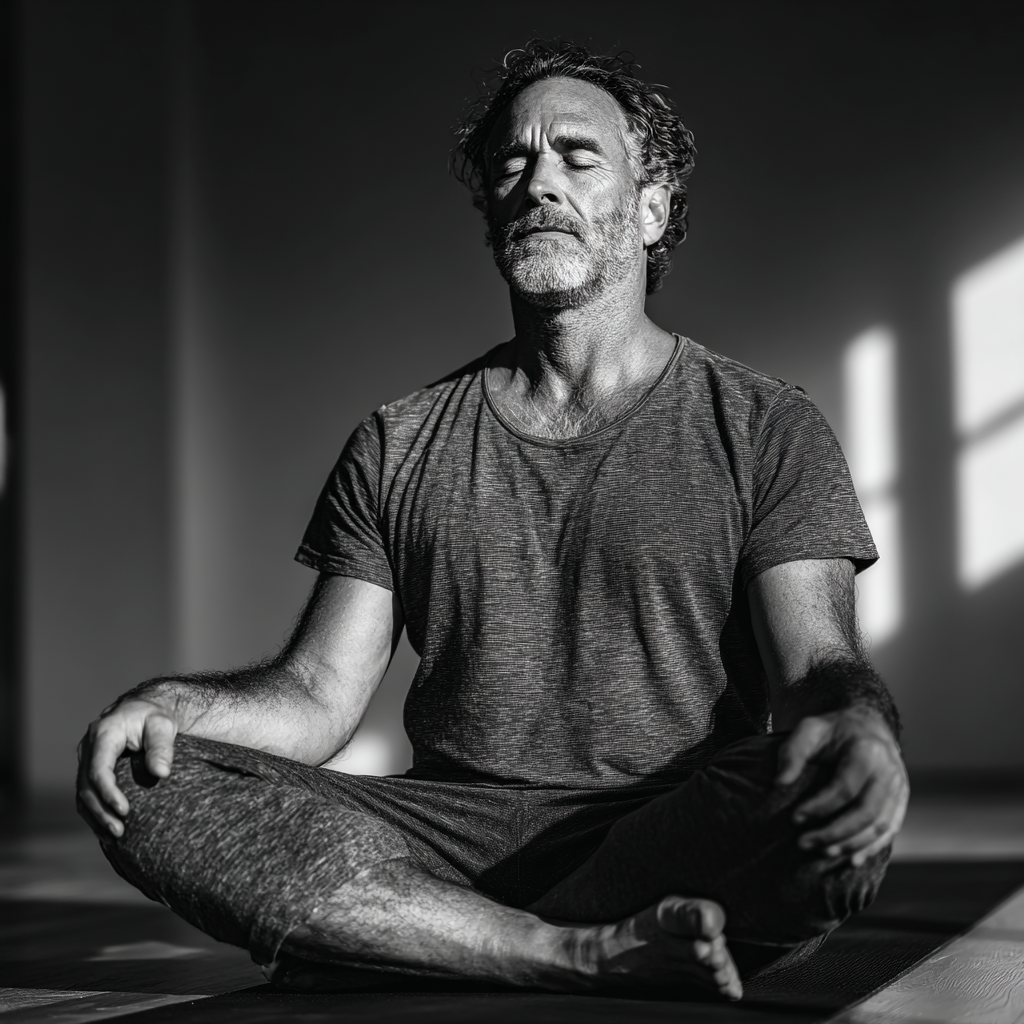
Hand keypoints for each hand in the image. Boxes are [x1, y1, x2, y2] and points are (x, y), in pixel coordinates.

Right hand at [76, 697, 179, 838]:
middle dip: (101, 812)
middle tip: (120, 831)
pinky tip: (107, 830)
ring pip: (83, 794)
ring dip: (96, 817)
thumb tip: (161, 773)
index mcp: (104, 734)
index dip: (109, 793)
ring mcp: (87, 759)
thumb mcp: (163, 725)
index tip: (125, 811)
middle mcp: (89, 748)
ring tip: (115, 837)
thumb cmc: (155, 716)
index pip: (99, 770)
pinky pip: (87, 794)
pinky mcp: (90, 769)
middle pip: (86, 787)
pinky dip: (95, 812)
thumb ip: (162, 747)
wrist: (145, 708)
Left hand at [775, 707, 908, 865]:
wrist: (869, 724)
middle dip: (834, 832)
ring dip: (851, 844)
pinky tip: (852, 861)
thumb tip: (779, 783)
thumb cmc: (834, 729)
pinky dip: (871, 848)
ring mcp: (899, 788)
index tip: (795, 818)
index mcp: (867, 751)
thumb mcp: (809, 729)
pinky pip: (889, 830)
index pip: (844, 788)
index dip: (819, 807)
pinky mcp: (901, 801)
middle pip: (865, 813)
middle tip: (804, 842)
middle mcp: (889, 772)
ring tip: (822, 851)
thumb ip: (793, 752)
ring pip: (880, 826)